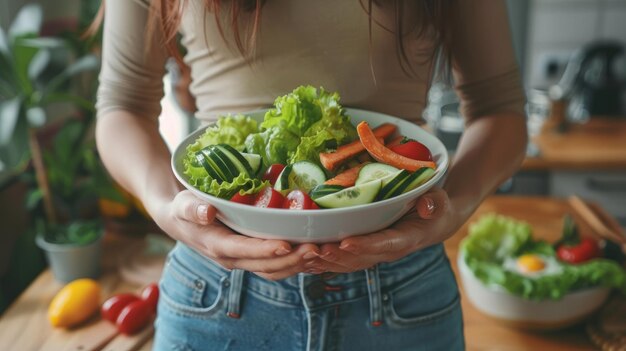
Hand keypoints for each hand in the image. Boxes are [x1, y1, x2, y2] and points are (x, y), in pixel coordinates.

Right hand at [151, 190, 319, 279]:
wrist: (181, 221)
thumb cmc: (183, 208)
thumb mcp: (183, 204)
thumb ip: (193, 208)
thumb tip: (207, 212)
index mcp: (217, 245)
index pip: (245, 250)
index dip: (266, 250)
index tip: (287, 245)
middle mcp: (232, 258)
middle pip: (266, 265)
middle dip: (292, 259)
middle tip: (316, 248)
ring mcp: (243, 260)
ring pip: (274, 270)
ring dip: (298, 264)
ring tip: (321, 252)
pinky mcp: (252, 258)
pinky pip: (276, 266)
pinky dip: (295, 262)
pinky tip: (314, 254)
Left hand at [307, 187, 459, 273]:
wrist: (433, 222)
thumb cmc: (435, 208)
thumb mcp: (440, 202)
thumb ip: (435, 203)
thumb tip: (428, 205)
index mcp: (405, 239)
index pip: (384, 244)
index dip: (365, 245)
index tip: (346, 243)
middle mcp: (387, 250)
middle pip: (360, 258)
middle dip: (337, 256)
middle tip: (316, 250)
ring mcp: (375, 253)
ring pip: (348, 263)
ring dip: (327, 262)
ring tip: (306, 256)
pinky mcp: (365, 252)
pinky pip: (343, 261)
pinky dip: (325, 262)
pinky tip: (306, 261)